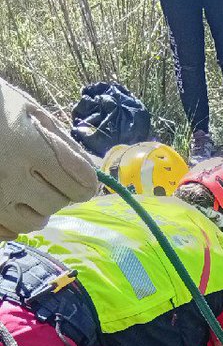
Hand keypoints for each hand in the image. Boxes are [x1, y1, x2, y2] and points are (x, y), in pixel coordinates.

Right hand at [0, 79, 97, 238]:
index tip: (78, 174)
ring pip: (35, 223)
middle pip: (58, 204)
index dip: (84, 180)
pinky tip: (10, 200)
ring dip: (38, 209)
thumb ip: (63, 145)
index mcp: (31, 148)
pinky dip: (15, 221)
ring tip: (26, 188)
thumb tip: (90, 177)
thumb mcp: (32, 113)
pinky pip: (9, 231)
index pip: (81, 184)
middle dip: (60, 192)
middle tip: (45, 176)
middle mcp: (12, 177)